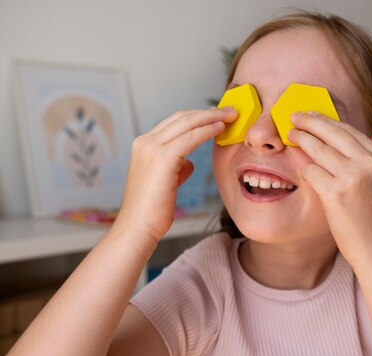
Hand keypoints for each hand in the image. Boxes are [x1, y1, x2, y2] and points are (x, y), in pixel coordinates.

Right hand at [114, 108, 236, 242]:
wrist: (138, 228)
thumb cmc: (152, 210)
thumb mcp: (165, 183)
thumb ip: (176, 168)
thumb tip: (189, 162)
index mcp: (144, 145)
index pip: (175, 122)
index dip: (198, 116)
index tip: (217, 115)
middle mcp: (145, 142)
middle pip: (181, 117)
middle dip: (208, 112)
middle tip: (229, 110)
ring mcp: (151, 148)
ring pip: (186, 123)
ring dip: (211, 117)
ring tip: (230, 116)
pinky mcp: (161, 159)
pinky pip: (189, 138)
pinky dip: (206, 130)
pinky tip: (220, 129)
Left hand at [288, 111, 371, 263]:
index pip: (349, 130)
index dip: (328, 121)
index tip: (313, 115)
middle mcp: (367, 163)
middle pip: (332, 133)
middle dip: (310, 121)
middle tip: (295, 116)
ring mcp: (351, 177)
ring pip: (318, 149)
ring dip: (301, 140)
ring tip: (291, 135)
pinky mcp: (335, 193)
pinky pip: (311, 171)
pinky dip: (303, 168)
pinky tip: (298, 165)